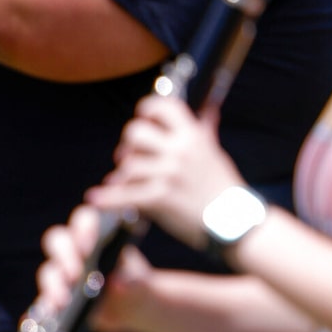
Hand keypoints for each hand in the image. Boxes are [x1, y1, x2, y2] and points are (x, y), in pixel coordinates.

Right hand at [36, 205, 154, 331]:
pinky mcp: (55, 296)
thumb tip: (117, 283)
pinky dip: (41, 309)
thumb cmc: (134, 284)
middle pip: (57, 241)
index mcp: (95, 235)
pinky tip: (45, 316)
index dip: (82, 229)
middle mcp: (73, 250)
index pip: (83, 220)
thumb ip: (132, 280)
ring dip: (52, 286)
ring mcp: (61, 273)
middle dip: (64, 257)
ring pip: (48, 272)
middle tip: (74, 275)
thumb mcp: (139, 281)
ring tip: (61, 303)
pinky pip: (42, 300)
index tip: (88, 248)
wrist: (130, 308)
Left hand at [92, 93, 242, 248]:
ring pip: (128, 165)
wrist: (235, 224)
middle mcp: (180, 150)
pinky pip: (125, 194)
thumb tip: (208, 110)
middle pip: (135, 132)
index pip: (163, 107)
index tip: (143, 119)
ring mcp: (170, 173)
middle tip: (128, 156)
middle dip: (128, 144)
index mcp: (193, 136)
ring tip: (123, 183)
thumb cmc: (224, 189)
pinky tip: (96, 199)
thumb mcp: (215, 154)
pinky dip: (107, 198)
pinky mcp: (161, 197)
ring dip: (121, 175)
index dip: (147, 109)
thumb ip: (205, 131)